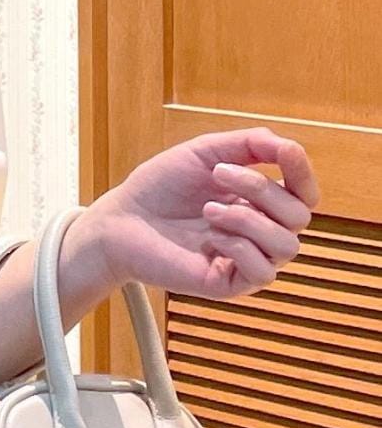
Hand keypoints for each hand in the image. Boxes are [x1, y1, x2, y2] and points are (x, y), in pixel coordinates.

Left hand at [80, 127, 318, 299]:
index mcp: (258, 201)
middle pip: (298, 216)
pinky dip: (238, 247)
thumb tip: (291, 147)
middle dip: (260, 188)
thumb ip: (251, 143)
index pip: (305, 194)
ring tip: (208, 210)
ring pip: (287, 245)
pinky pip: (262, 272)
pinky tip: (208, 239)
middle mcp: (258, 232)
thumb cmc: (160, 186)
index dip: (304, 173)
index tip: (284, 154)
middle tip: (218, 175)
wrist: (121, 219)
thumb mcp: (207, 151)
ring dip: (248, 219)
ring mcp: (245, 259)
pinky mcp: (229, 284)